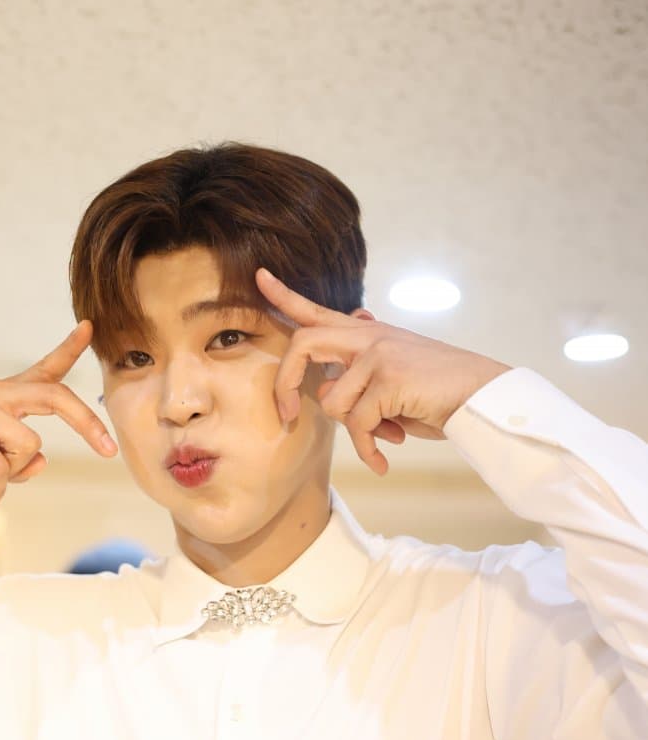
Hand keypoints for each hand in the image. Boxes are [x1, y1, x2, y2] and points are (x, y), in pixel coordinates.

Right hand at [0, 321, 117, 507]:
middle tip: (109, 450)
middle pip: (56, 398)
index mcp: (6, 396)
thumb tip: (42, 463)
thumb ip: (17, 464)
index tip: (90, 328)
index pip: (45, 370)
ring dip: (14, 471)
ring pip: (28, 445)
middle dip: (87, 425)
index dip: (69, 348)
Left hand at [256, 267, 512, 475]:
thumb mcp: (391, 380)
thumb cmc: (436, 393)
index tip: (259, 278)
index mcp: (367, 333)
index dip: (285, 296)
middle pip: (302, 343)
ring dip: (355, 430)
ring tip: (386, 434)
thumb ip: (357, 379)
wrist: (481, 395)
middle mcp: (368, 336)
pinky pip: (358, 425)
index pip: (318, 310)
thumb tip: (323, 394)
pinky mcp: (388, 378)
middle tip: (286, 415)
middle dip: (285, 383)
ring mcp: (378, 354)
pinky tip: (382, 461)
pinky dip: (368, 449)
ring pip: (332, 402)